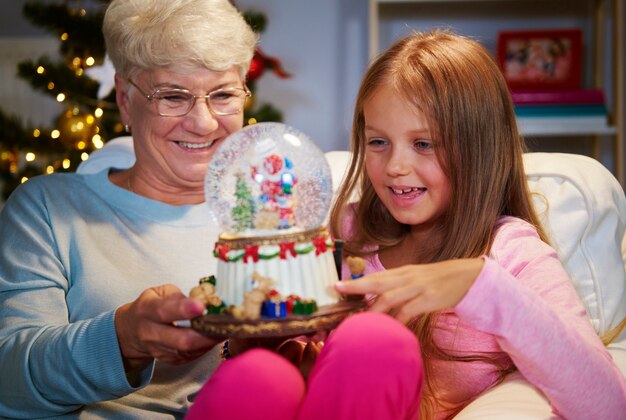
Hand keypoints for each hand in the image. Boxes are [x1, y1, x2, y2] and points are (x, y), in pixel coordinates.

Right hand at [114, 284, 218, 369]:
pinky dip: (207, 347)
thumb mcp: (159, 292)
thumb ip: (179, 295)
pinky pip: (192, 356)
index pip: (165, 311)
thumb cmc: (150, 306)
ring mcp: (160, 351)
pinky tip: (216, 336)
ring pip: (189, 351)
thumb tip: (203, 300)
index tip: (202, 306)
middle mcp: (151, 333)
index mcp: (147, 310)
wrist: (131, 331)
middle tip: (226, 323)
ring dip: (211, 341)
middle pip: (181, 340)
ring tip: (228, 329)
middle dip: (206, 334)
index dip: (184, 309)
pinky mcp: (170, 361)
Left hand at [335, 258, 483, 322]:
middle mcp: (406, 277)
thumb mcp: (415, 278)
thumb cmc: (436, 280)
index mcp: (401, 272)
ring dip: (372, 307)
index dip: (356, 281)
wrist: (467, 276)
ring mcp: (417, 287)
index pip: (374, 276)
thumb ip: (396, 286)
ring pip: (390, 296)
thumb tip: (375, 299)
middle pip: (377, 281)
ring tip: (358, 318)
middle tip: (338, 289)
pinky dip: (397, 320)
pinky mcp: (429, 298)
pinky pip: (408, 310)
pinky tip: (389, 329)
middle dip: (357, 286)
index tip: (337, 285)